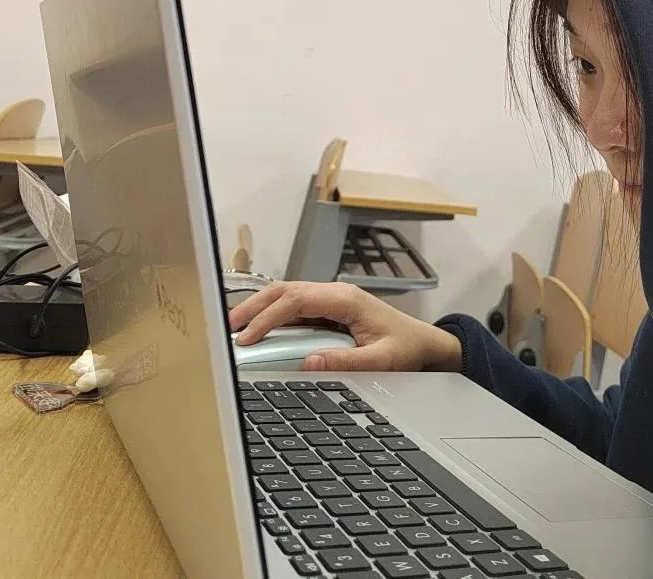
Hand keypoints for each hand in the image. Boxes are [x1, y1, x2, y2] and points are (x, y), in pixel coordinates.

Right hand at [228, 281, 461, 372]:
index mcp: (346, 299)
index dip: (267, 317)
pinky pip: (295, 307)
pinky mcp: (329, 308)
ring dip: (260, 309)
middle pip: (284, 290)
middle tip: (228, 328)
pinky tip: (258, 330)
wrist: (424, 344)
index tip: (247, 337)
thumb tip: (308, 363)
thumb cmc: (406, 348)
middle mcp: (336, 293)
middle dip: (254, 307)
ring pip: (286, 295)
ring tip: (235, 328)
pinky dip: (273, 315)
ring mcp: (332, 298)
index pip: (296, 300)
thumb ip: (346, 361)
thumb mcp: (381, 360)